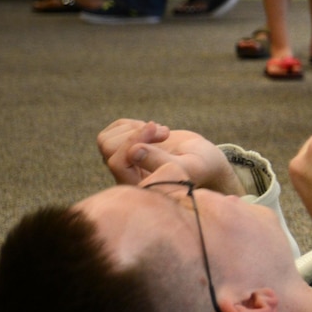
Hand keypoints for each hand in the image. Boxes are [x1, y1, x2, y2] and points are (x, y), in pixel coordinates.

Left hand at [97, 119, 237, 194]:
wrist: (205, 162)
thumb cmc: (201, 167)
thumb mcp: (188, 165)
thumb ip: (161, 161)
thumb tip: (132, 151)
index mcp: (138, 187)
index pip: (118, 162)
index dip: (134, 142)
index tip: (164, 132)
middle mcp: (126, 177)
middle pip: (108, 148)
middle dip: (136, 134)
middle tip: (166, 132)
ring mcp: (123, 163)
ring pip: (106, 140)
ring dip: (134, 129)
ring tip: (163, 132)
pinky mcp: (124, 148)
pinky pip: (114, 130)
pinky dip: (133, 124)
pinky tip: (154, 131)